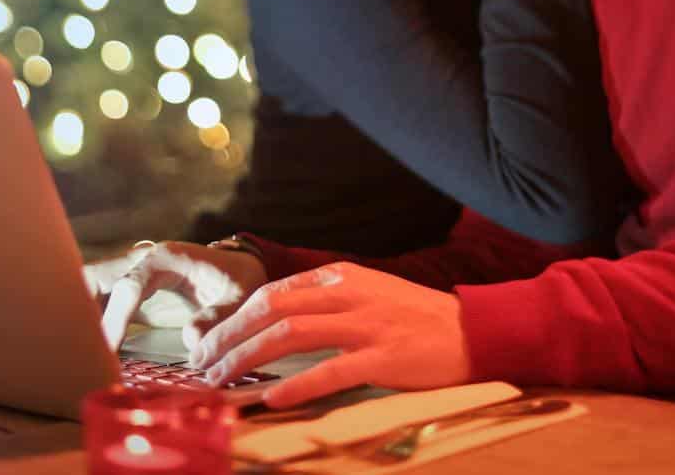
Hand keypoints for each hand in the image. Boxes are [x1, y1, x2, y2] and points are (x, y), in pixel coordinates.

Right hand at [82, 240, 267, 351]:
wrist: (237, 269)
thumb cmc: (238, 282)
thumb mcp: (240, 299)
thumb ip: (218, 318)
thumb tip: (191, 342)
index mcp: (165, 259)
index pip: (129, 286)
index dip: (116, 318)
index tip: (108, 350)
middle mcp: (139, 260)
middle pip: (93, 278)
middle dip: (77, 310)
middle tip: (73, 350)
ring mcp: (129, 273)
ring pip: (86, 287)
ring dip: (76, 316)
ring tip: (72, 354)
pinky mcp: (126, 292)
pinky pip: (95, 302)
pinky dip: (85, 322)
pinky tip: (83, 351)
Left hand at [191, 262, 471, 407]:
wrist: (473, 332)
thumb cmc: (416, 319)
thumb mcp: (368, 294)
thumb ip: (326, 302)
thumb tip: (275, 322)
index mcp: (341, 275)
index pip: (273, 291)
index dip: (235, 317)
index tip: (210, 340)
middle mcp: (349, 293)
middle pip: (272, 307)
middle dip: (229, 335)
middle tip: (201, 362)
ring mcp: (366, 324)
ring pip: (291, 334)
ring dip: (248, 357)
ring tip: (221, 380)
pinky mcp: (383, 358)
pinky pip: (330, 371)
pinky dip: (295, 385)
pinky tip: (270, 399)